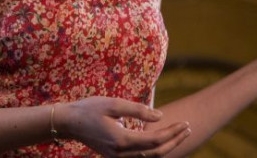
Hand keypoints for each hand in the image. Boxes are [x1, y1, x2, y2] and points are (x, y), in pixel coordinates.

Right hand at [56, 97, 190, 156]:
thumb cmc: (89, 109)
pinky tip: (163, 141)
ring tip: (179, 135)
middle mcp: (121, 154)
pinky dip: (155, 151)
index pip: (155, 140)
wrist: (69, 123)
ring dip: (167, 148)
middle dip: (175, 141)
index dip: (172, 132)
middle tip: (187, 128)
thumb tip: (161, 115)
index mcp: (122, 140)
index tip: (185, 123)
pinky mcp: (116, 156)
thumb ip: (137, 110)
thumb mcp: (113, 103)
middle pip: (156, 153)